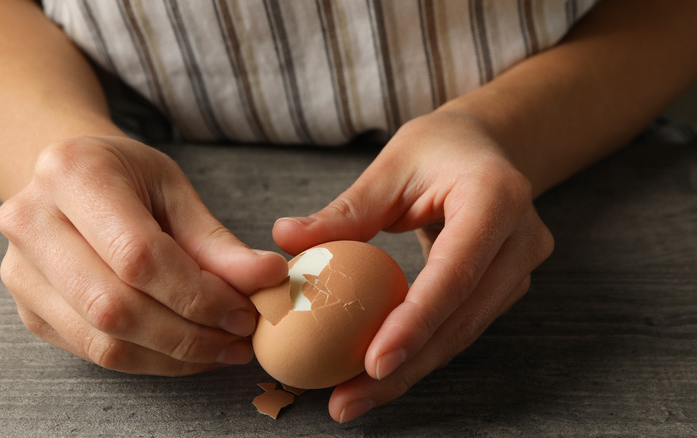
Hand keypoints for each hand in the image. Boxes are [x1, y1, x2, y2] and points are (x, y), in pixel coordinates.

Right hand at [0, 136, 287, 374]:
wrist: (70, 182)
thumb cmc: (128, 178)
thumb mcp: (175, 189)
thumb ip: (216, 240)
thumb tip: (267, 279)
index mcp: (71, 173)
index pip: (138, 255)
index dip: (198, 294)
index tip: (245, 311)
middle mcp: (30, 222)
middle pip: (114, 306)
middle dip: (189, 333)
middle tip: (239, 338)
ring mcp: (20, 272)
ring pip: (103, 340)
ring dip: (174, 356)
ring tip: (223, 349)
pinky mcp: (29, 310)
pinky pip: (94, 352)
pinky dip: (151, 360)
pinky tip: (188, 352)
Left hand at [272, 111, 553, 421]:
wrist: (486, 147)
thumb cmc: (437, 148)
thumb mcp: (391, 166)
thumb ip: (345, 210)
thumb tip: (284, 238)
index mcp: (496, 198)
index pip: (454, 273)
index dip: (415, 322)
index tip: (373, 363)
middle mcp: (521, 239)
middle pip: (462, 318)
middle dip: (405, 367)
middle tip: (348, 400)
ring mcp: (521, 267)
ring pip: (463, 333)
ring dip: (410, 370)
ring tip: (354, 397)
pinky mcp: (507, 286)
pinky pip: (461, 326)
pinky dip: (420, 351)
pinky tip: (380, 373)